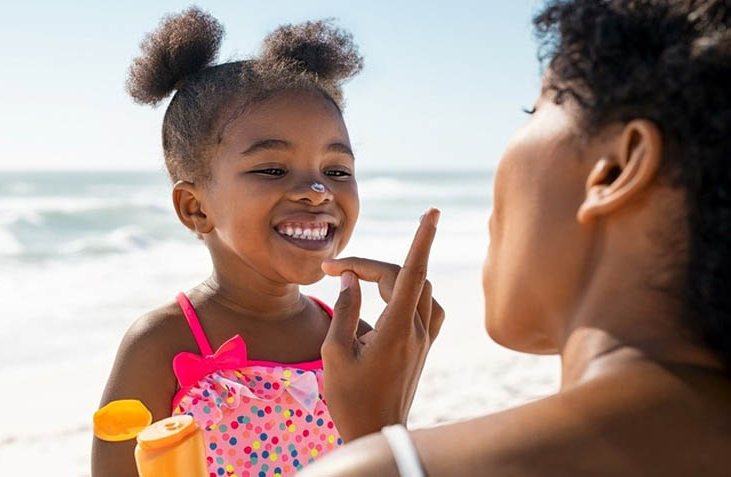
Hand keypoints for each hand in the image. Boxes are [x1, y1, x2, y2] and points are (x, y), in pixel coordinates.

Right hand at [319, 208, 443, 441]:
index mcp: (394, 331)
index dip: (422, 240)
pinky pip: (427, 308)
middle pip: (406, 278)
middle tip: (336, 271)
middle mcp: (416, 332)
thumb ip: (344, 311)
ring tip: (362, 282)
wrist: (376, 432)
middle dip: (372, 266)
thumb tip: (350, 278)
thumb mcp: (334, 354)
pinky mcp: (423, 348)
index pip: (412, 274)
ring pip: (421, 290)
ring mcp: (424, 340)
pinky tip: (390, 299)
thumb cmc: (350, 398)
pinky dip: (411, 293)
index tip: (431, 212)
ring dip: (395, 276)